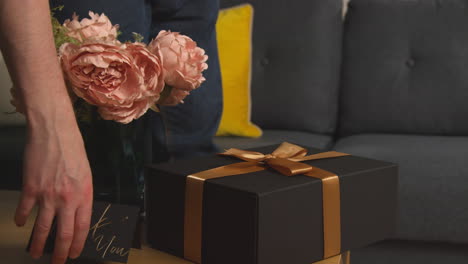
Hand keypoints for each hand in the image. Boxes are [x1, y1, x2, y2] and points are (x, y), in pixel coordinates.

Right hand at [15, 119, 92, 263]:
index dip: (77, 243)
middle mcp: (67, 198)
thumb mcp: (86, 173)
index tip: (74, 254)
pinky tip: (21, 224)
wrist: (54, 132)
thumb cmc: (73, 149)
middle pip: (63, 233)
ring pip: (42, 227)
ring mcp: (48, 195)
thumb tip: (76, 211)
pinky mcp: (30, 189)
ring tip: (34, 253)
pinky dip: (22, 219)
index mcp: (84, 194)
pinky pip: (25, 210)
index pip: (82, 227)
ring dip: (37, 243)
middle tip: (57, 263)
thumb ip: (81, 194)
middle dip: (59, 252)